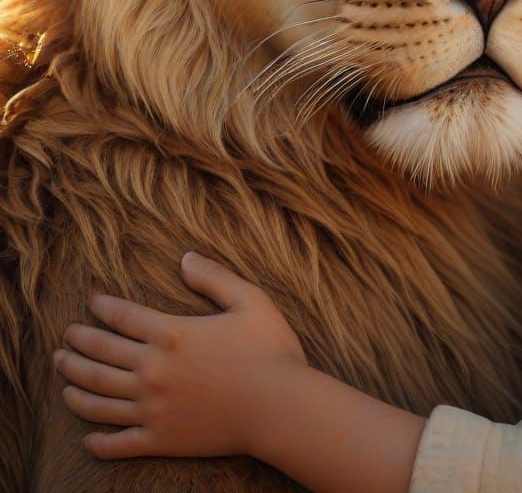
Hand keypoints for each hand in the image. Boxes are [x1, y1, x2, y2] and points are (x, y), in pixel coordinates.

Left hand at [53, 252, 307, 460]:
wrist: (279, 406)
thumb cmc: (270, 350)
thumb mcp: (250, 300)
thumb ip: (215, 277)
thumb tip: (185, 258)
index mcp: (171, 334)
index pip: (123, 316)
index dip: (103, 306)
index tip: (92, 301)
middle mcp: (152, 370)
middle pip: (100, 355)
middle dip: (78, 344)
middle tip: (66, 338)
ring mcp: (152, 408)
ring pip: (97, 398)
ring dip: (74, 384)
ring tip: (64, 375)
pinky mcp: (159, 439)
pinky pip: (116, 443)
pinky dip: (97, 441)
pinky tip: (87, 437)